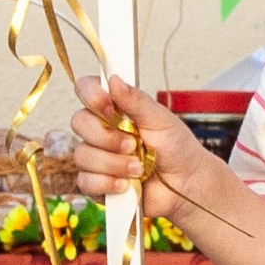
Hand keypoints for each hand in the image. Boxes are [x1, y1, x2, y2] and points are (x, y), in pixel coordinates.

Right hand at [70, 72, 211, 225]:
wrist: (185, 185)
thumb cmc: (176, 148)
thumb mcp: (161, 119)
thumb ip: (136, 100)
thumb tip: (113, 79)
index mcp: (114, 109)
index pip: (86, 90)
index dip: (91, 95)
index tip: (110, 107)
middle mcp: (101, 130)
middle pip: (79, 122)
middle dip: (107, 137)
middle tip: (133, 144)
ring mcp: (96, 157)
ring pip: (82, 155)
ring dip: (114, 164)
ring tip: (139, 169)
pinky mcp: (96, 184)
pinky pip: (86, 182)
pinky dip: (108, 183)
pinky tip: (126, 185)